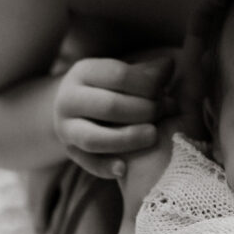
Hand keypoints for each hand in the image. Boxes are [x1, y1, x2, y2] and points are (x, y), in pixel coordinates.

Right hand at [54, 56, 174, 178]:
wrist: (76, 108)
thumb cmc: (111, 88)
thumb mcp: (123, 74)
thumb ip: (147, 73)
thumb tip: (169, 65)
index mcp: (84, 71)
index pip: (120, 76)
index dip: (148, 85)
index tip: (166, 93)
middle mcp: (68, 98)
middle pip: (109, 106)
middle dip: (143, 111)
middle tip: (165, 112)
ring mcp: (65, 127)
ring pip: (94, 138)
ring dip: (127, 139)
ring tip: (153, 136)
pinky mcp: (69, 150)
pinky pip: (86, 162)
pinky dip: (104, 167)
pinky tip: (125, 169)